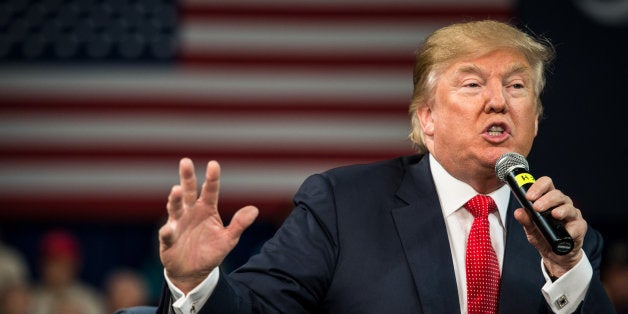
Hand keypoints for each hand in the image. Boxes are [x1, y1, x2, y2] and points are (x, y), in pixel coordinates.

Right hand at [158, 158, 258, 292]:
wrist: (194, 272)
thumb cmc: (211, 251)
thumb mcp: (229, 239)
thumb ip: (239, 224)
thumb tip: (254, 210)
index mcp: (207, 209)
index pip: (210, 191)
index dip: (212, 178)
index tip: (213, 164)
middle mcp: (191, 212)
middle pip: (189, 192)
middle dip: (187, 177)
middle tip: (186, 161)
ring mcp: (178, 223)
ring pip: (175, 208)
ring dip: (175, 199)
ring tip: (176, 190)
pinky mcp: (168, 239)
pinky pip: (167, 233)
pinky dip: (167, 231)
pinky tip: (169, 229)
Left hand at [513, 176, 586, 277]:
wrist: (555, 255)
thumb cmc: (543, 237)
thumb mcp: (531, 230)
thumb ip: (525, 220)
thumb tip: (518, 212)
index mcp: (548, 200)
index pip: (546, 185)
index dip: (538, 187)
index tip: (529, 196)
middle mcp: (561, 204)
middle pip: (557, 194)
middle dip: (546, 199)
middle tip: (537, 207)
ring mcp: (571, 214)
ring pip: (568, 206)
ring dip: (560, 210)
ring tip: (554, 214)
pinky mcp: (579, 226)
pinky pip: (577, 224)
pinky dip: (571, 228)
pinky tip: (567, 231)